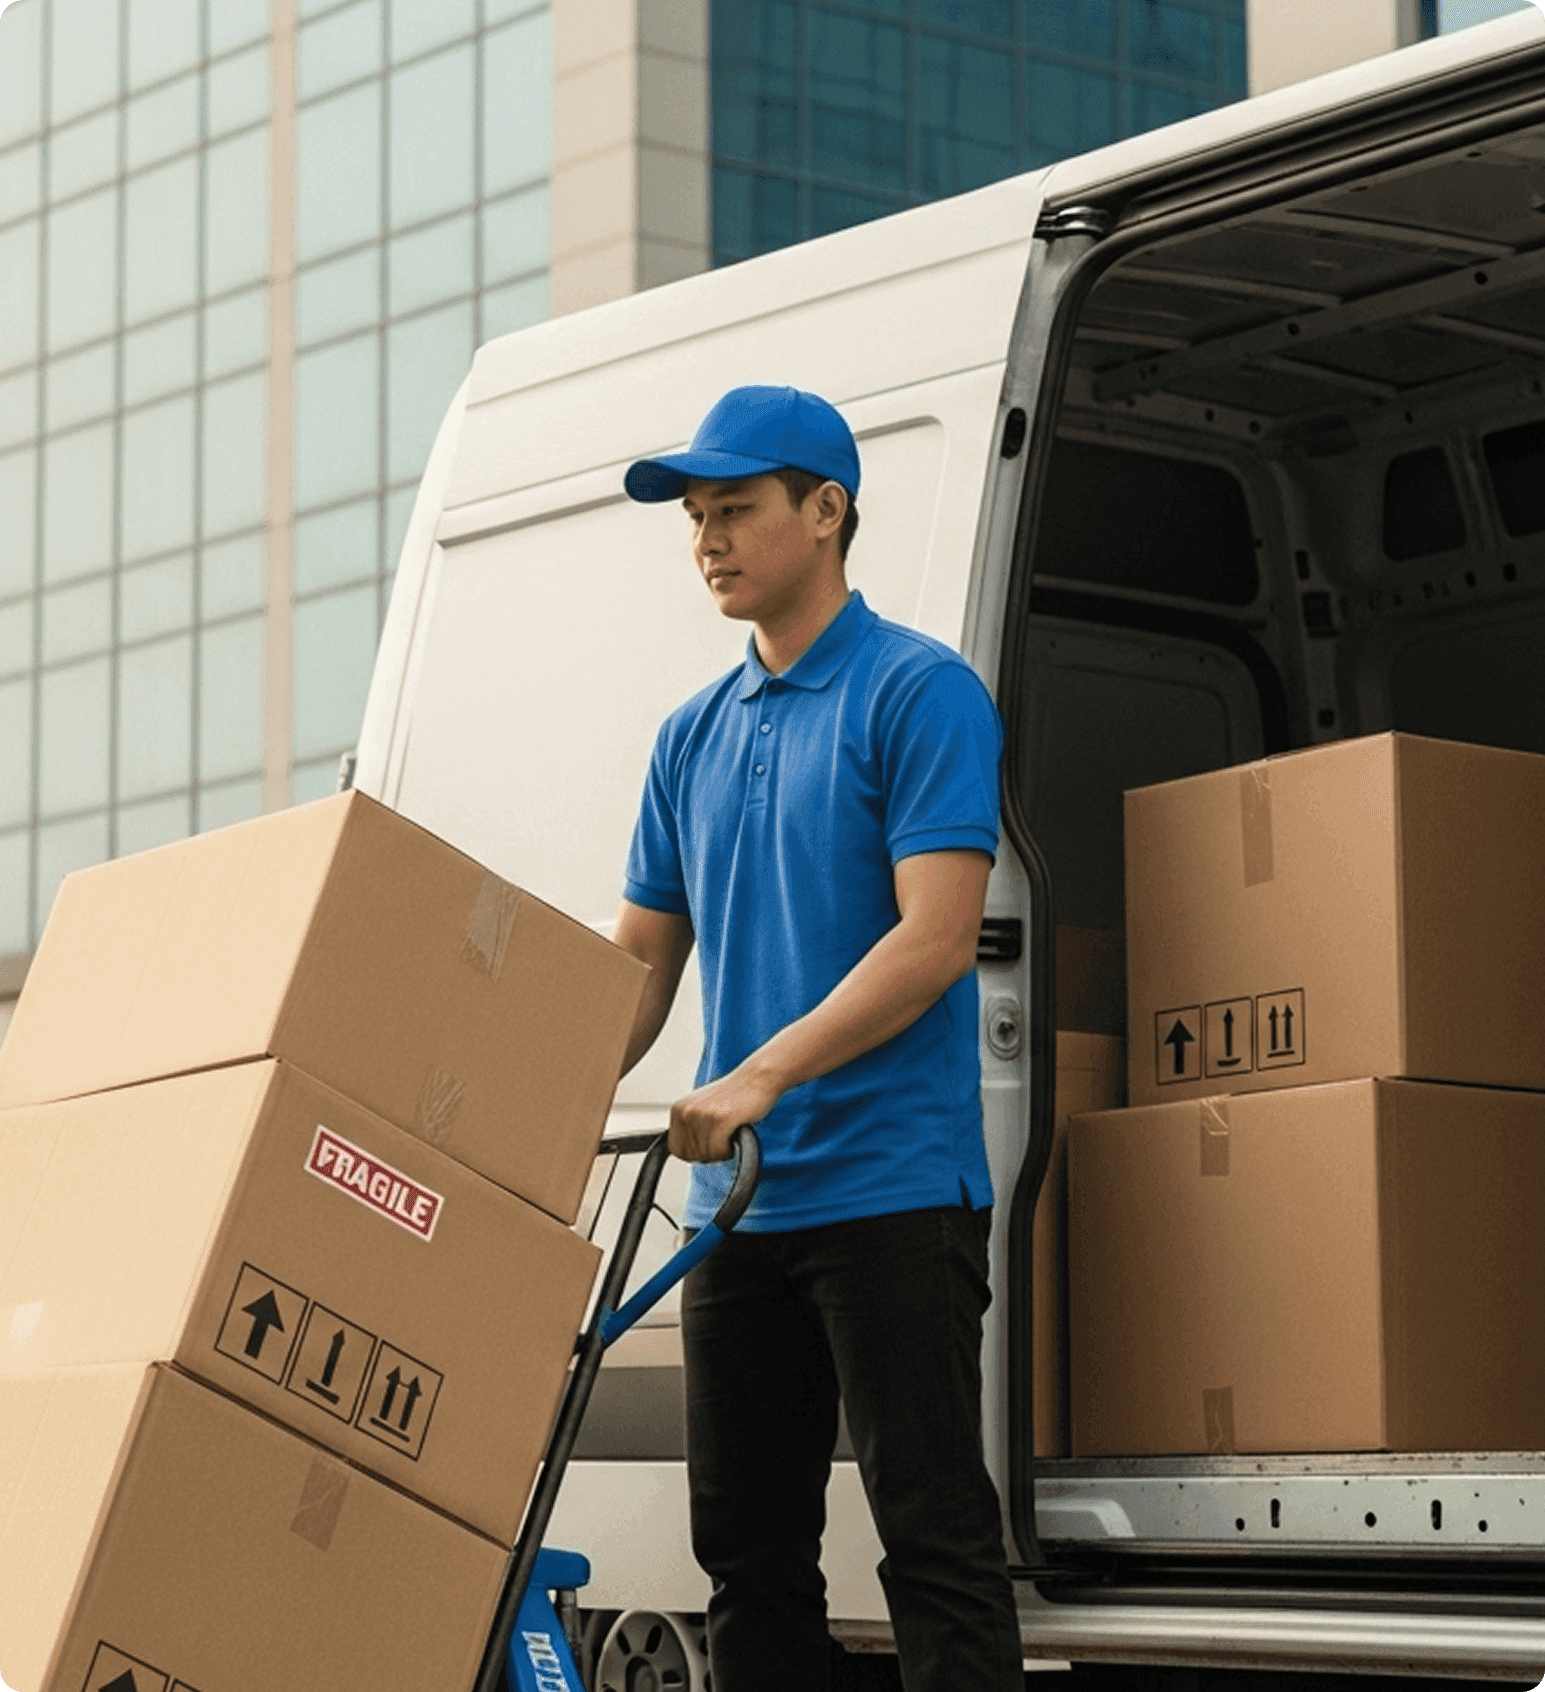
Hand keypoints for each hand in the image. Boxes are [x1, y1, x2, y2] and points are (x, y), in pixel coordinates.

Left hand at [668, 1064, 782, 1162]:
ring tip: (731, 1132)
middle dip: (709, 1153)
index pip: (676, 1150)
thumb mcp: (701, 1108)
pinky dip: (729, 1149)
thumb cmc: (734, 1096)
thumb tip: (684, 1153)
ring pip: (706, 1155)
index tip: (711, 1142)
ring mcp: (700, 1115)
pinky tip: (736, 1133)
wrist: (756, 1079)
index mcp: (677, 1109)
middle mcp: (685, 1111)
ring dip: (722, 1151)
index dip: (696, 1152)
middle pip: (691, 1155)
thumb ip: (689, 1127)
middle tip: (723, 1138)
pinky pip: (719, 1151)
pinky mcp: (718, 1119)